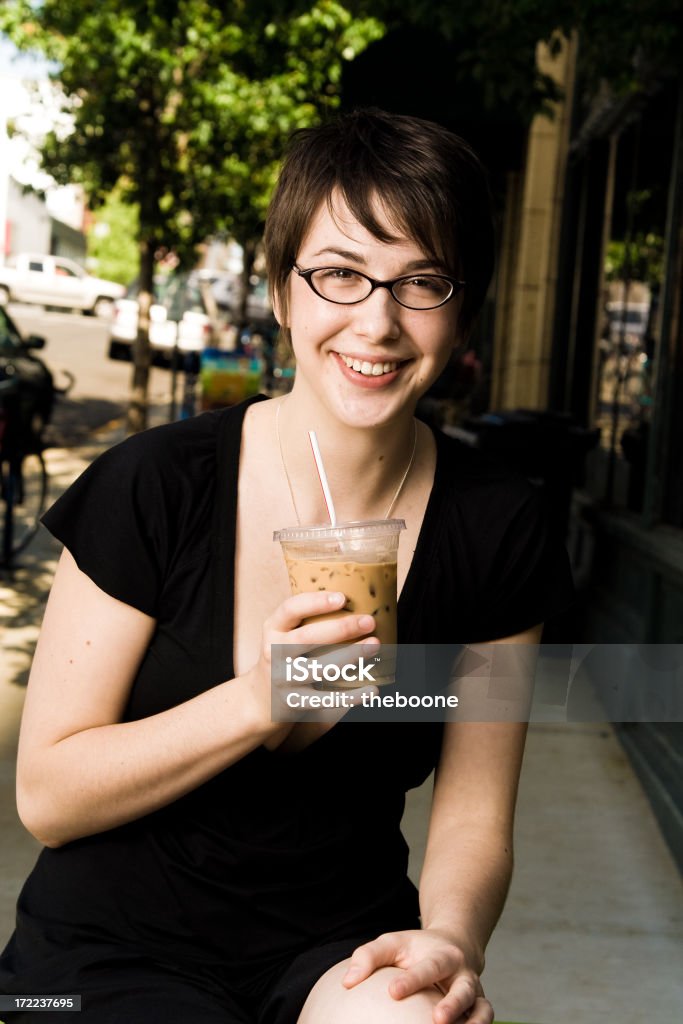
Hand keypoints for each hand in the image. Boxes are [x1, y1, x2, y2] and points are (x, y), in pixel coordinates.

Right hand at [244, 590, 377, 745]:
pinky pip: (326, 699)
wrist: (261, 698)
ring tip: (375, 645)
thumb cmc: (284, 656)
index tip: (343, 598)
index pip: (290, 609)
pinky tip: (372, 690)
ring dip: (351, 656)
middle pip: (308, 637)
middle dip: (342, 628)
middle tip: (369, 621)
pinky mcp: (294, 702)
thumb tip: (355, 599)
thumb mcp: (283, 634)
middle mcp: (273, 652)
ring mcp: (283, 678)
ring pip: (320, 668)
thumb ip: (306, 619)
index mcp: (273, 629)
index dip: (316, 602)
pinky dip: (352, 696)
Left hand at [342, 929, 492, 1023]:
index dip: (412, 980)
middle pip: (463, 988)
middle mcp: (463, 974)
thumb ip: (369, 957)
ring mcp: (474, 993)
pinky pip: (485, 1020)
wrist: (455, 946)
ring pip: (482, 1008)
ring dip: (474, 1023)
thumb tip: (347, 982)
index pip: (429, 966)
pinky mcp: (479, 1008)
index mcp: (442, 955)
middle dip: (453, 1004)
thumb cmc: (415, 949)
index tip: (392, 992)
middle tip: (437, 1019)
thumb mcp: (392, 943)